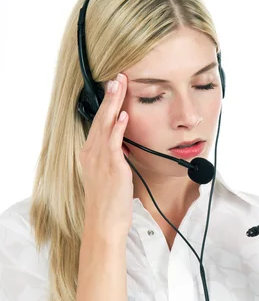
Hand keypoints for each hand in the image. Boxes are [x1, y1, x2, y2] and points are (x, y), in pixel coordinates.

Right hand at [79, 73, 133, 241]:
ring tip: (120, 85)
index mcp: (91, 156)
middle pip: (101, 119)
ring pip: (106, 125)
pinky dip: (118, 127)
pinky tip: (123, 114)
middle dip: (110, 97)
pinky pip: (114, 142)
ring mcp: (101, 160)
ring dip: (114, 104)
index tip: (114, 90)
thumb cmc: (109, 205)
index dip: (107, 106)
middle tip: (117, 78)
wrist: (105, 223)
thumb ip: (116, 160)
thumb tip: (125, 149)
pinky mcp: (112, 167)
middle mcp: (92, 154)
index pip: (99, 125)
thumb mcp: (110, 177)